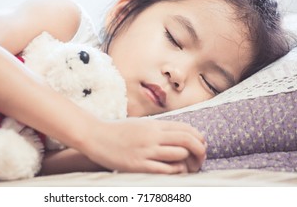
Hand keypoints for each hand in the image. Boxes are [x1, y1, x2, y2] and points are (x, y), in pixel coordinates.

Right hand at [81, 118, 205, 173]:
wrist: (95, 136)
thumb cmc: (118, 131)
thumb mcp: (140, 124)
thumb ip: (158, 128)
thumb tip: (178, 134)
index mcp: (153, 124)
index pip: (185, 128)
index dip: (198, 137)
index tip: (201, 144)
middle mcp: (152, 135)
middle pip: (187, 140)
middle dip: (200, 149)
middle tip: (202, 158)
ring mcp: (145, 150)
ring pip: (179, 154)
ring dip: (188, 162)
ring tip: (188, 166)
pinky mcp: (138, 165)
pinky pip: (164, 170)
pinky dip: (175, 171)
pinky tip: (175, 172)